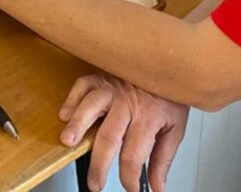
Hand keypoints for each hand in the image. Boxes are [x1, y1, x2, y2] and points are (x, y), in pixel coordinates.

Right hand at [58, 73, 188, 191]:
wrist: (171, 62)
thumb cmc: (170, 95)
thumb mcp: (175, 129)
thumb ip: (163, 159)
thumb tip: (158, 187)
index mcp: (148, 118)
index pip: (134, 155)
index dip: (130, 177)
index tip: (129, 188)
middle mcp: (128, 103)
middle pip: (109, 137)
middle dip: (99, 164)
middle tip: (95, 183)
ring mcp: (112, 88)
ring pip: (91, 107)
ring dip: (78, 125)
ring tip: (69, 142)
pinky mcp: (101, 76)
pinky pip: (82, 85)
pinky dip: (71, 100)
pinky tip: (65, 115)